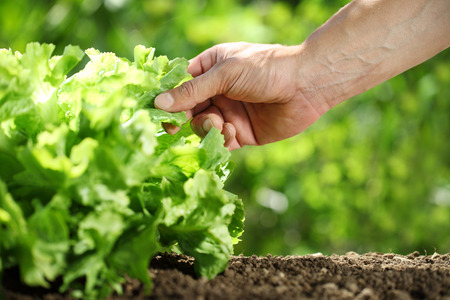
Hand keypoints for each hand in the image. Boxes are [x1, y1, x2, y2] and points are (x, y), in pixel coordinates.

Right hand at [154, 42, 329, 149]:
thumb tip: (159, 103)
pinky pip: (221, 142)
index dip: (168, 98)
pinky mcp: (241, 132)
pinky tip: (232, 132)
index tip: (156, 112)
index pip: (181, 85)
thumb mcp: (225, 74)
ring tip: (220, 124)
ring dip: (206, 128)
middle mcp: (218, 91)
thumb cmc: (265, 69)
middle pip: (187, 110)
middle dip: (184, 118)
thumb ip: (192, 91)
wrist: (305, 86)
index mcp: (211, 68)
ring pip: (202, 127)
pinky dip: (221, 140)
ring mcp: (229, 112)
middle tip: (176, 127)